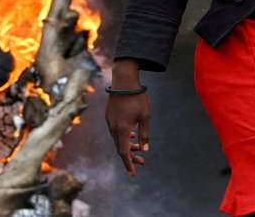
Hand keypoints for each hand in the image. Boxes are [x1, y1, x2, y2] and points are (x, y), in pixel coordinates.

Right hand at [103, 60, 150, 176]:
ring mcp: (109, 121)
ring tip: (139, 149)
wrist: (124, 81)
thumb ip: (145, 134)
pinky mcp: (109, 116)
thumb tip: (144, 150)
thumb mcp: (145, 116)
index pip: (124, 153)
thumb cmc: (137, 98)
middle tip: (142, 162)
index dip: (129, 164)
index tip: (133, 174)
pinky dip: (123, 137)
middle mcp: (113, 127)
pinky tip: (132, 135)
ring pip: (117, 139)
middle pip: (120, 148)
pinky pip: (115, 131)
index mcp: (122, 129)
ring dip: (127, 146)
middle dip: (130, 157)